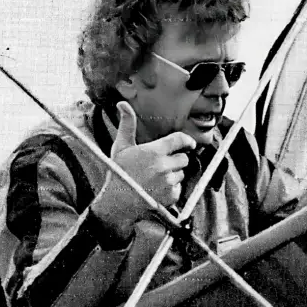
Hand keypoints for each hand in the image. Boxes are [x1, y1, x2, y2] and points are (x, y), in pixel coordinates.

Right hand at [92, 102, 195, 235]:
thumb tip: (123, 104)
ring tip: (156, 178)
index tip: (189, 144)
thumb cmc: (118, 172)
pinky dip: (172, 188)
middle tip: (162, 164)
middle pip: (184, 158)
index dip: (187, 141)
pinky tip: (157, 188)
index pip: (180, 140)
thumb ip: (127, 124)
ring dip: (173, 174)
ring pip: (181, 173)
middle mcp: (164, 166)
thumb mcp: (121, 146)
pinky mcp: (171, 196)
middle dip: (176, 159)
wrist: (117, 202)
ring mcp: (168, 182)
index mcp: (154, 151)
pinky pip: (179, 188)